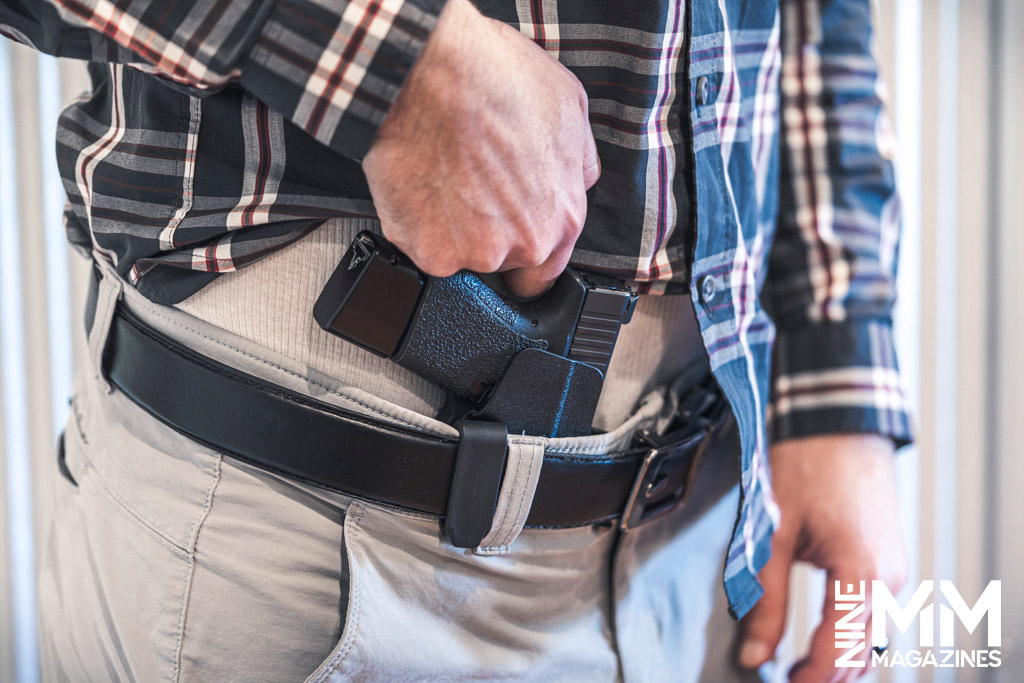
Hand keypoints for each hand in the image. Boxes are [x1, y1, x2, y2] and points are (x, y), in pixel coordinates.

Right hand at [362, 0, 599, 297]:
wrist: (434, 70)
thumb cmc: (498, 78)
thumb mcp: (569, 108)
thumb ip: (579, 162)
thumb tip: (578, 180)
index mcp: (563, 218)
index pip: (546, 272)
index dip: (524, 250)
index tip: (507, 231)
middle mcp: (524, 245)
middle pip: (501, 264)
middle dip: (486, 234)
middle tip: (470, 187)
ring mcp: (473, 252)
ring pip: (459, 257)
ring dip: (449, 229)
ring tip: (444, 177)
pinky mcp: (428, 250)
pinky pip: (420, 247)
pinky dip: (415, 224)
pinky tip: (420, 183)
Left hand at [738, 434, 906, 681]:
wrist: (836, 419)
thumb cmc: (808, 465)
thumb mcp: (775, 535)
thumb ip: (765, 598)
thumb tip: (754, 652)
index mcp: (862, 574)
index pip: (839, 652)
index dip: (809, 679)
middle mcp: (888, 578)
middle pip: (861, 653)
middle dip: (826, 675)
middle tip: (785, 679)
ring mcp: (892, 568)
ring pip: (870, 636)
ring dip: (837, 658)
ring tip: (795, 665)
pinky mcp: (885, 558)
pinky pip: (872, 612)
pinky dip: (847, 634)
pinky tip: (818, 636)